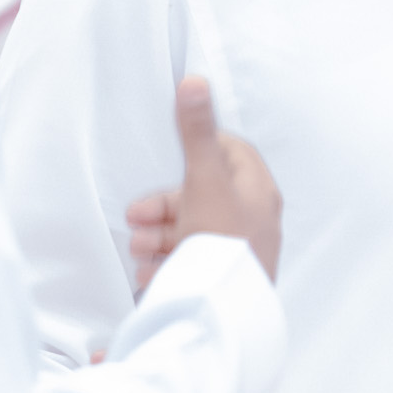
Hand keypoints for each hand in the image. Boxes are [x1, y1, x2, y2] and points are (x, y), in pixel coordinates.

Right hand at [126, 77, 281, 287]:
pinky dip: (166, 261)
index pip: (233, 153)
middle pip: (204, 196)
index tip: (172, 156)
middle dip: (164, 204)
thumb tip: (195, 83)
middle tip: (136, 215)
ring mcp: (240, 250)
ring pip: (193, 230)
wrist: (225, 308)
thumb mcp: (204, 180)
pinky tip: (148, 271)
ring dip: (159, 235)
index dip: (200, 149)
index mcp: (257, 191)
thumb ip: (196, 133)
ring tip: (138, 247)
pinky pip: (192, 261)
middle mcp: (253, 219)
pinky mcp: (223, 276)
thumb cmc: (223, 242)